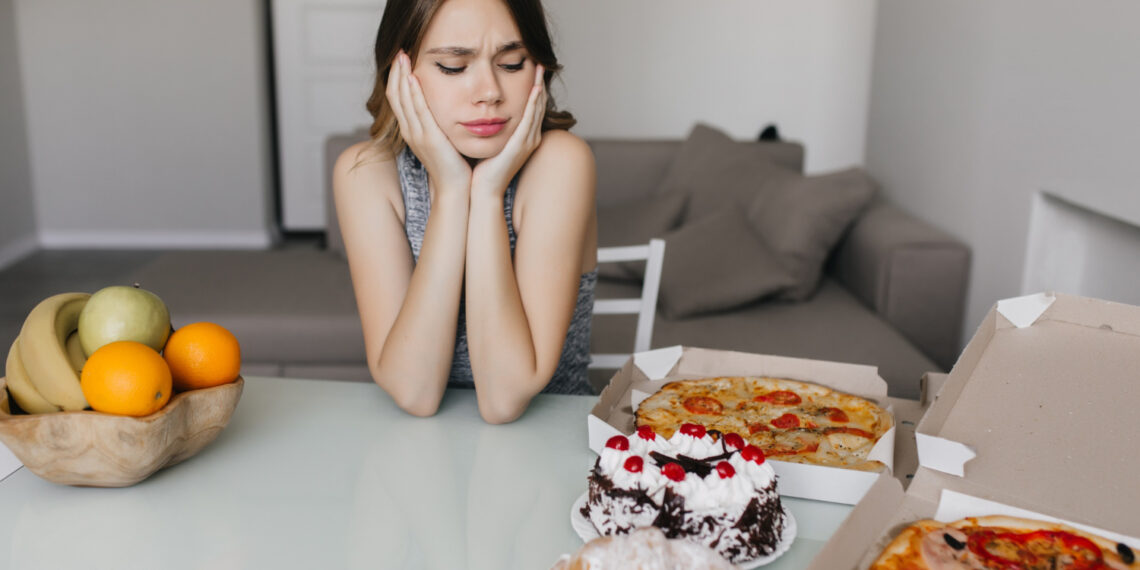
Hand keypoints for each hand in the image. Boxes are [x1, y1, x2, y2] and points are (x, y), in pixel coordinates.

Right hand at [386, 50, 471, 196]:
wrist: (455, 189)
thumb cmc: (453, 165)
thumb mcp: (441, 140)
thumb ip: (437, 123)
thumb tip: (441, 107)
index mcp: (411, 131)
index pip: (397, 99)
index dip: (396, 78)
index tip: (401, 60)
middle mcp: (409, 131)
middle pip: (395, 95)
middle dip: (396, 72)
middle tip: (399, 51)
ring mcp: (417, 135)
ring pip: (403, 100)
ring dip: (402, 76)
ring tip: (403, 56)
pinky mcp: (429, 138)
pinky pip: (418, 110)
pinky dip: (414, 92)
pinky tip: (414, 77)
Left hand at [471, 64, 546, 196]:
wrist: (481, 190)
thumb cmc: (482, 169)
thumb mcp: (489, 142)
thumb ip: (490, 127)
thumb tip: (483, 113)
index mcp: (523, 138)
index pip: (532, 109)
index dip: (533, 90)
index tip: (531, 70)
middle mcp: (530, 139)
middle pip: (538, 105)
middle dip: (539, 83)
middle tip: (540, 62)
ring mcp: (528, 142)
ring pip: (536, 110)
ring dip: (539, 88)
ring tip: (540, 69)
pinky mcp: (521, 146)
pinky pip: (530, 120)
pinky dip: (533, 104)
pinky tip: (534, 90)